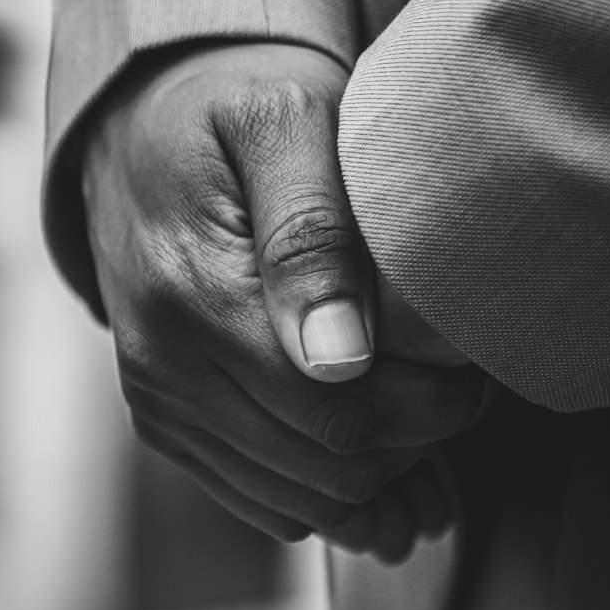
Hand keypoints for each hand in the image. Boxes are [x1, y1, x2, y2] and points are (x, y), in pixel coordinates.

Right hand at [82, 42, 483, 556]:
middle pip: (330, 468)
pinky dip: (333, 496)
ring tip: (433, 424)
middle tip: (462, 388)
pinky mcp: (166, 421)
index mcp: (194, 296)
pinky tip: (382, 453)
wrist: (136, 128)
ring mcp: (160, 403)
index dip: (433, 410)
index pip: (342, 412)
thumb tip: (340, 360)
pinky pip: (263, 501)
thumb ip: (311, 230)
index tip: (473, 366)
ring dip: (383, 482)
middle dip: (418, 445)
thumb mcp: (281, 123)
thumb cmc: (229, 107)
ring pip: (302, 500)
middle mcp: (164, 367)